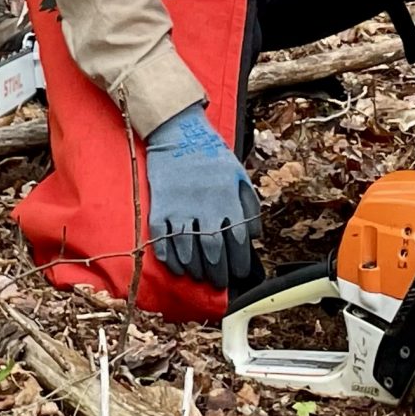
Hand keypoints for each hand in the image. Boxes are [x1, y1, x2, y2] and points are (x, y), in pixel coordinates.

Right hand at [142, 105, 260, 285]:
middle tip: (219, 282)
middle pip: (213, 249)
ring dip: (195, 268)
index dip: (239, 261)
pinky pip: (164, 240)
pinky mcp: (160, 207)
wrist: (178, 132)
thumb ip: (249, 204)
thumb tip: (254, 235)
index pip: (238, 239)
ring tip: (199, 276)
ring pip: (188, 249)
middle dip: (218, 271)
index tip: (239, 273)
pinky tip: (176, 266)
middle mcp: (205, 206)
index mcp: (227, 198)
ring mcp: (180, 208)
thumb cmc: (211, 153)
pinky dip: (170, 257)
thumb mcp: (238, 173)